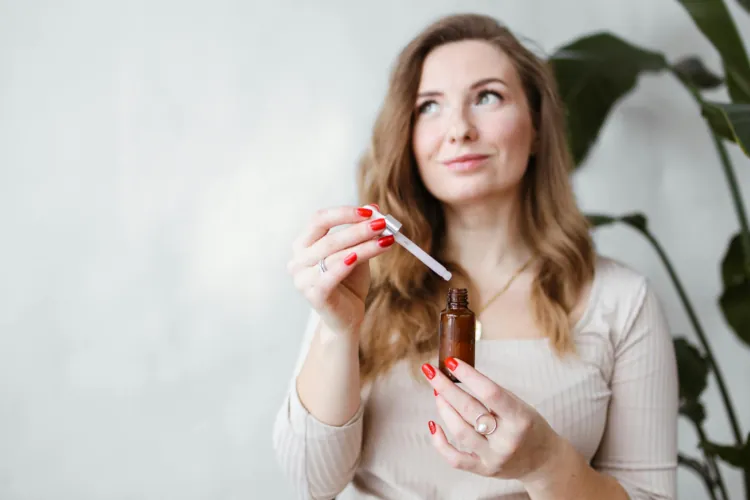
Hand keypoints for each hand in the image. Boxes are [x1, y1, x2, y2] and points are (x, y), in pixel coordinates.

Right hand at [286, 204, 394, 336]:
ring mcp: (303, 279)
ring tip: (386, 240)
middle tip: (382, 224)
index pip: (319, 220)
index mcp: (303, 245)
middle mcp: (298, 260)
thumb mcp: (357, 252)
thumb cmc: (349, 283)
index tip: (369, 211)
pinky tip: (360, 256)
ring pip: (334, 256)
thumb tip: (374, 207)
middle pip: (328, 238)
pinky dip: (345, 265)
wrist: (347, 318)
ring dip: (363, 246)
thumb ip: (361, 232)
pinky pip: (330, 276)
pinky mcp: (314, 296)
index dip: (343, 213)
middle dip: (358, 229)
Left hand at [421, 357, 563, 482]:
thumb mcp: (520, 405)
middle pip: (469, 410)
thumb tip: (458, 375)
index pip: (490, 393)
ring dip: (443, 408)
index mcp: (520, 419)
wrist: (543, 462)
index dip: (468, 375)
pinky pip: (454, 458)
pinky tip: (433, 424)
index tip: (451, 362)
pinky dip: (439, 442)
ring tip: (437, 392)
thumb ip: (492, 394)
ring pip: (459, 431)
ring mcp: (494, 458)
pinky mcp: (483, 470)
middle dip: (445, 387)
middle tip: (431, 371)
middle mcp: (507, 440)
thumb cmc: (529, 426)